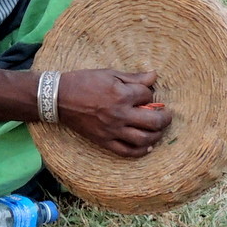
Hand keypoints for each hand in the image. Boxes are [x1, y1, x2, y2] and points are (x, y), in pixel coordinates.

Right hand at [57, 69, 172, 157]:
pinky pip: (127, 151)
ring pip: (144, 139)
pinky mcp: (104, 141)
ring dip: (157, 135)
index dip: (149, 95)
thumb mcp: (109, 74)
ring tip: (158, 130)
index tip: (145, 94)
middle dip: (165, 118)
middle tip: (167, 115)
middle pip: (154, 121)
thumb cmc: (84, 82)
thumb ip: (134, 77)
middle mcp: (119, 114)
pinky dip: (141, 151)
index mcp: (121, 95)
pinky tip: (147, 146)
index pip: (147, 97)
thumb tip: (154, 76)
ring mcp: (112, 130)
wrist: (60, 98)